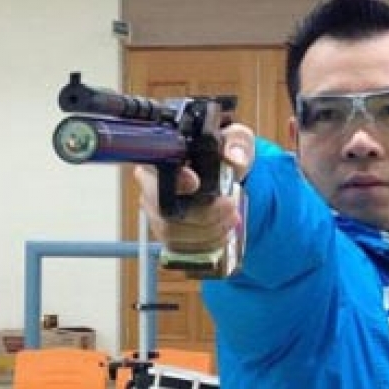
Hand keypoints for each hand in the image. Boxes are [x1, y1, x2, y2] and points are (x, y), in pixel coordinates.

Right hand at [135, 123, 255, 253]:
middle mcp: (151, 186)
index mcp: (163, 157)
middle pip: (163, 209)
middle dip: (202, 213)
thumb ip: (236, 143)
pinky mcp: (166, 234)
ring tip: (231, 220)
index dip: (174, 180)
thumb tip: (234, 158)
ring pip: (170, 232)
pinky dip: (204, 245)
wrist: (227, 177)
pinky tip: (222, 234)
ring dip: (207, 231)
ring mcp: (156, 213)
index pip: (156, 170)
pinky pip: (178, 248)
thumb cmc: (225, 153)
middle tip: (230, 207)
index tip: (195, 183)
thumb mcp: (235, 140)